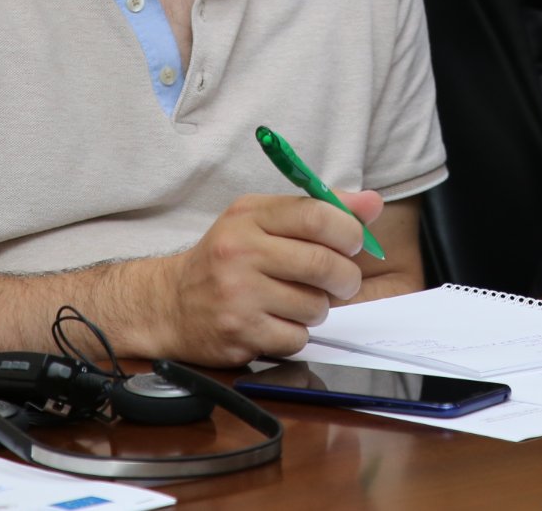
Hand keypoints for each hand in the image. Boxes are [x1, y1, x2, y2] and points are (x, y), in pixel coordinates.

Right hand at [150, 189, 385, 367]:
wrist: (169, 305)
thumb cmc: (226, 259)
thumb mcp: (262, 220)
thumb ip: (318, 209)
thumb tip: (372, 204)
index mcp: (249, 215)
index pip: (316, 214)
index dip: (348, 231)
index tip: (354, 242)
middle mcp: (240, 252)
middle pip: (322, 264)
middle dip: (345, 277)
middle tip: (342, 281)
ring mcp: (238, 295)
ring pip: (314, 305)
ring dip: (318, 308)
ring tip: (298, 302)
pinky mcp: (239, 333)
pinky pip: (296, 337)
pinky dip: (296, 334)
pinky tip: (277, 322)